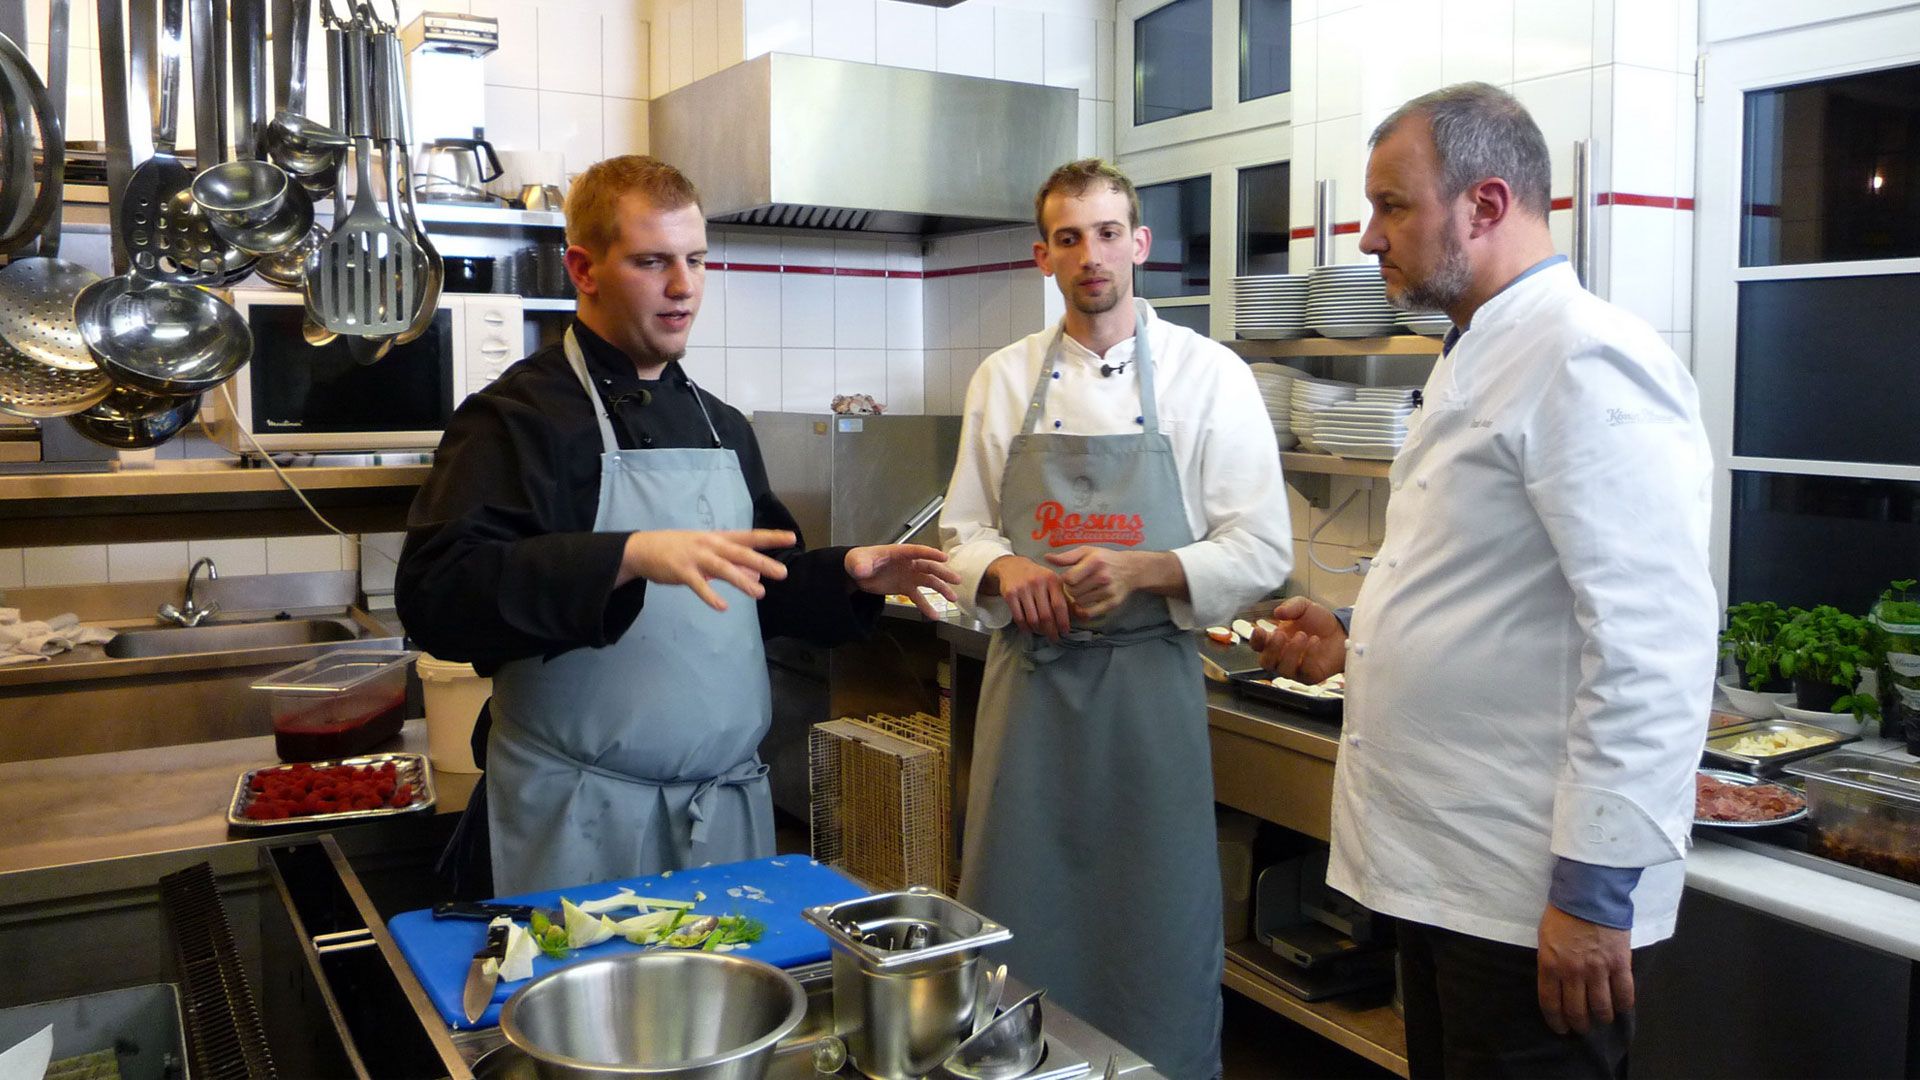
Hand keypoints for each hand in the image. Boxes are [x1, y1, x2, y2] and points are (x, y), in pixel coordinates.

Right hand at [618, 529, 794, 611]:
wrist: (644, 548)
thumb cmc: (681, 549)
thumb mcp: (708, 551)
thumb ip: (731, 563)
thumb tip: (755, 577)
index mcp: (719, 537)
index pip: (749, 536)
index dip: (770, 537)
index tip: (792, 537)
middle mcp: (710, 544)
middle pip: (740, 553)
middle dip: (762, 563)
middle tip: (782, 573)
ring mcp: (696, 557)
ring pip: (723, 568)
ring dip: (741, 581)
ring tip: (759, 594)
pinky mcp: (682, 571)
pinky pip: (699, 585)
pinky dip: (710, 596)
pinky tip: (722, 607)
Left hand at [845, 544, 961, 618]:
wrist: (856, 573)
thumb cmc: (859, 561)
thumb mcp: (858, 562)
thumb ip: (861, 565)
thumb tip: (861, 570)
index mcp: (898, 553)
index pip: (916, 551)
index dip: (930, 554)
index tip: (944, 558)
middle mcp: (907, 563)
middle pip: (928, 567)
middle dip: (943, 573)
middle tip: (957, 580)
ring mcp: (908, 575)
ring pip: (928, 581)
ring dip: (941, 589)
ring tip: (953, 598)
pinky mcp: (905, 587)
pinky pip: (918, 597)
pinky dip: (926, 606)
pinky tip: (934, 615)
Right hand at [984, 555, 1070, 640]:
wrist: (1013, 566)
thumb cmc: (1038, 578)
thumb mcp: (1054, 583)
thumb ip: (1068, 600)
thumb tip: (1085, 617)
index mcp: (1052, 579)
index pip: (1059, 605)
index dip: (1063, 622)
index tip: (1065, 632)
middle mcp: (1037, 582)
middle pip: (1046, 615)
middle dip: (1051, 630)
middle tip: (1054, 638)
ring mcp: (1022, 588)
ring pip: (1032, 619)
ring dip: (1038, 630)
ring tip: (1042, 633)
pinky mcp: (1010, 594)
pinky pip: (1019, 618)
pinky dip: (1025, 627)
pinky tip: (1029, 629)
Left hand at [1043, 547, 1181, 620]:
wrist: (1131, 569)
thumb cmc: (1104, 558)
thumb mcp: (1087, 552)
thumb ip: (1066, 557)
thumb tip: (1046, 558)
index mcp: (1095, 561)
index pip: (1069, 579)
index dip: (1065, 580)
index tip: (1069, 578)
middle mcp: (1103, 576)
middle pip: (1073, 592)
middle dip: (1070, 590)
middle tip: (1074, 587)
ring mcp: (1109, 591)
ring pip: (1080, 602)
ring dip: (1077, 600)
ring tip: (1081, 593)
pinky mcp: (1112, 603)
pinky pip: (1090, 613)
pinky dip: (1083, 611)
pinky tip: (1084, 604)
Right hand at [1249, 596, 1347, 681]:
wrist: (1342, 631)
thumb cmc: (1319, 621)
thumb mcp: (1304, 607)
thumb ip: (1291, 607)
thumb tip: (1277, 612)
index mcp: (1275, 641)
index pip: (1258, 646)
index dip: (1255, 640)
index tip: (1260, 630)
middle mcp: (1281, 658)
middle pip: (1266, 662)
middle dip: (1271, 649)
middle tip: (1281, 635)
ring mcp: (1295, 669)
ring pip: (1283, 669)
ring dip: (1291, 652)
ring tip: (1302, 636)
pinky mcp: (1309, 676)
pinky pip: (1304, 671)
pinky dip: (1309, 656)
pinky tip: (1315, 641)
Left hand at [1536, 905, 1633, 1035]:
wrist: (1589, 893)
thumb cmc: (1563, 912)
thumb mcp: (1546, 938)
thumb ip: (1551, 962)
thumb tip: (1556, 982)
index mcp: (1550, 965)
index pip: (1551, 1003)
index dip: (1556, 1021)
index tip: (1560, 1028)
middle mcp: (1573, 972)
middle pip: (1577, 1011)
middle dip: (1579, 1025)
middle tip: (1582, 1028)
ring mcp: (1598, 969)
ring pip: (1601, 1007)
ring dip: (1602, 1018)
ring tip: (1601, 1019)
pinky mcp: (1620, 963)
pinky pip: (1624, 993)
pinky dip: (1623, 1005)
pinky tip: (1621, 1007)